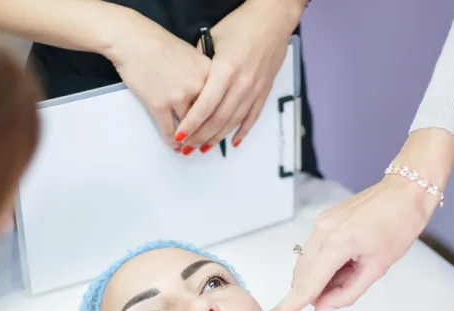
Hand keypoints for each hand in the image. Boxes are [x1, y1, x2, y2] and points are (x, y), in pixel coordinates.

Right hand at [104, 9, 211, 149]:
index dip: (221, 122)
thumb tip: (207, 97)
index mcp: (210, 73)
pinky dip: (172, 141)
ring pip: (189, 128)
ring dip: (189, 141)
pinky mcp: (159, 105)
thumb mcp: (191, 55)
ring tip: (189, 147)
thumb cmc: (158, 43)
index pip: (222, 104)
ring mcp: (179, 96)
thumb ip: (203, 76)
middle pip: (208, 120)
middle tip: (205, 146)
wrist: (132, 39)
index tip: (220, 131)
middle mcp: (198, 86)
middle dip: (205, 137)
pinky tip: (175, 145)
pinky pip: (170, 131)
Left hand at [175, 0, 304, 151]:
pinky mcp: (264, 91)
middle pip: (218, 119)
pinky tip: (234, 142)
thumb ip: (200, 65)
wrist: (273, 19)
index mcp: (227, 70)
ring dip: (218, 138)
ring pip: (234, 122)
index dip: (191, 124)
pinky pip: (252, 117)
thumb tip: (189, 83)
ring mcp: (255, 89)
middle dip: (200, 136)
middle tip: (187, 147)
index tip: (180, 135)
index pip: (205, 106)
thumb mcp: (212, 39)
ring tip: (204, 147)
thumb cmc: (243, 24)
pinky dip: (242, 131)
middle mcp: (243, 83)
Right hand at [259, 130, 453, 310]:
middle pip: (303, 277)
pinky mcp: (323, 219)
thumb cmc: (399, 227)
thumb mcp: (377, 268)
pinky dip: (324, 264)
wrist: (406, 191)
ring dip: (321, 278)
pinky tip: (347, 259)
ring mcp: (320, 223)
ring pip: (306, 264)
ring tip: (353, 268)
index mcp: (336, 245)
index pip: (306, 286)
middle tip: (346, 288)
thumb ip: (347, 293)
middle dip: (316, 292)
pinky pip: (313, 250)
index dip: (285, 308)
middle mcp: (321, 232)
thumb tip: (321, 309)